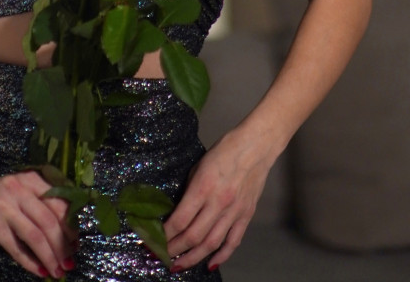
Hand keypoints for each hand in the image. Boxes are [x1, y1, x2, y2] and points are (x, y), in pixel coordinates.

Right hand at [0, 170, 77, 277]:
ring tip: (58, 271)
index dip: (70, 225)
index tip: (76, 242)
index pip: (58, 203)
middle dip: (62, 245)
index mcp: (31, 179)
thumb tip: (69, 231)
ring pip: (35, 236)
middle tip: (70, 261)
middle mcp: (19, 190)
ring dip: (49, 257)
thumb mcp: (21, 190)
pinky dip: (31, 262)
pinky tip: (40, 271)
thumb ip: (41, 202)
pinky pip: (17, 248)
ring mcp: (5, 208)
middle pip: (49, 221)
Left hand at [164, 130, 270, 271]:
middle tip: (161, 256)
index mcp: (204, 186)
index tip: (153, 241)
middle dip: (174, 250)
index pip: (180, 220)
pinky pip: (233, 241)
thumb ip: (190, 190)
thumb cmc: (225, 150)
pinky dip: (221, 256)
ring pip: (211, 244)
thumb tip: (178, 212)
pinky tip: (210, 265)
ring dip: (193, 258)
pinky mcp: (247, 215)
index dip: (165, 234)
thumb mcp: (199, 165)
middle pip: (193, 236)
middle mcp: (218, 202)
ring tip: (179, 266)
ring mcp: (234, 211)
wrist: (256, 145)